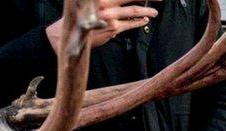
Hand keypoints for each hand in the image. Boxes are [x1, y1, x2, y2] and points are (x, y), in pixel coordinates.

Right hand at [46, 0, 160, 52]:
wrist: (70, 33)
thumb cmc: (82, 16)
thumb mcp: (94, 3)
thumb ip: (110, 2)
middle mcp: (105, 2)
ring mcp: (110, 15)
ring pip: (134, 11)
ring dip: (147, 11)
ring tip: (154, 13)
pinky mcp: (112, 28)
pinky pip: (130, 24)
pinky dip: (139, 22)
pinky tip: (144, 21)